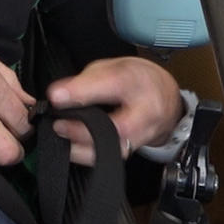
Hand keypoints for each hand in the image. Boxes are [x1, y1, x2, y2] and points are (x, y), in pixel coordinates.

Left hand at [46, 56, 181, 166]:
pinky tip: (76, 149)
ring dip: (85, 148)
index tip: (57, 97)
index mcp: (136, 80)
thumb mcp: (111, 66)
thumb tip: (58, 95)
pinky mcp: (139, 148)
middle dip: (84, 130)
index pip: (113, 83)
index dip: (82, 91)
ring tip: (64, 141)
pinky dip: (92, 155)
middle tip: (59, 126)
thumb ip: (85, 80)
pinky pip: (115, 157)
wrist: (166, 97)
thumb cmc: (136, 80)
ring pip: (118, 149)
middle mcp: (147, 109)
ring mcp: (146, 133)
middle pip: (120, 127)